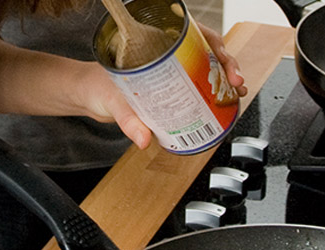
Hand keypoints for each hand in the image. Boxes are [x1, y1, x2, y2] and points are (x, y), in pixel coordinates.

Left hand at [86, 22, 247, 149]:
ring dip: (225, 81)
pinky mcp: (169, 91)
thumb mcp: (112, 101)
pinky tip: (223, 106)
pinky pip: (196, 88)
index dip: (216, 46)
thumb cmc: (95, 86)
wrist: (86, 97)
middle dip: (228, 66)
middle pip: (207, 53)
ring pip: (206, 70)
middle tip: (238, 83)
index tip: (224, 60)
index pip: (195, 35)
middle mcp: (166, 56)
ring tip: (237, 95)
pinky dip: (212, 96)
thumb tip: (143, 138)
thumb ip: (127, 120)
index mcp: (154, 45)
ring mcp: (169, 72)